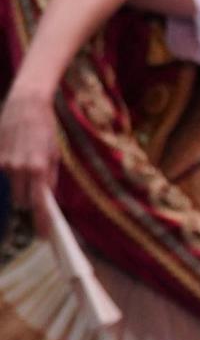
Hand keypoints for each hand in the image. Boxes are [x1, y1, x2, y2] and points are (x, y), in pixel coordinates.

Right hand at [0, 82, 58, 219]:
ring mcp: (3, 162)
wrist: (26, 104)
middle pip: (19, 201)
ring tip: (22, 174)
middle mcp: (19, 168)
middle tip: (31, 197)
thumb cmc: (44, 129)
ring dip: (14, 189)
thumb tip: (45, 200)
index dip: (40, 222)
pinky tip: (11, 170)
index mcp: (39, 169)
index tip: (42, 235)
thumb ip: (49, 180)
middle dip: (26, 203)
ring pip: (7, 190)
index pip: (38, 205)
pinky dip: (4, 178)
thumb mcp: (54, 155)